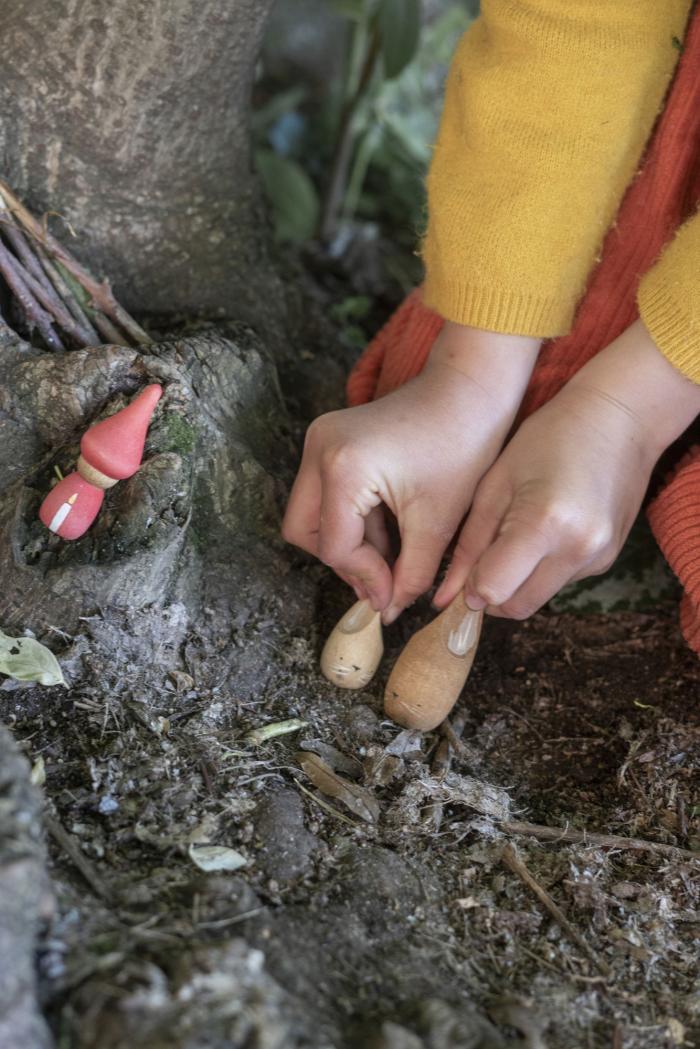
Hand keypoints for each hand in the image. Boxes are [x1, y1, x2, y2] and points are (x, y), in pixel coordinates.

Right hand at [282, 323, 539, 621]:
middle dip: (342, 560)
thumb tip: (388, 610)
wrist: (469, 391)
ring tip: (391, 553)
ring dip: (346, 541)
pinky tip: (388, 529)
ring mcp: (319, 439)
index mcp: (344, 467)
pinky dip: (351, 519)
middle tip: (382, 578)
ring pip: (309, 515)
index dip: (364, 578)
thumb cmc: (462, 448)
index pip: (335, 547)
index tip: (392, 596)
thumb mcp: (437, 523)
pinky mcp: (328, 438)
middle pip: (304, 530)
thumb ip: (411, 575)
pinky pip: (324, 495)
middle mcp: (319, 448)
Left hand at [435, 320, 699, 618]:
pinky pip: (560, 582)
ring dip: (517, 583)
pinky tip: (545, 530)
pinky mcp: (608, 561)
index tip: (464, 569)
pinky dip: (542, 570)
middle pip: (517, 607)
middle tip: (482, 559)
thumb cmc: (547, 438)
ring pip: (538, 598)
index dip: (471, 587)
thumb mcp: (495, 482)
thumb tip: (444, 599)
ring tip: (515, 534)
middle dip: (491, 594)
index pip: (493, 590)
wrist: (619, 419)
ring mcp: (598, 558)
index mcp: (543, 523)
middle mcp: (577, 549)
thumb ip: (469, 544)